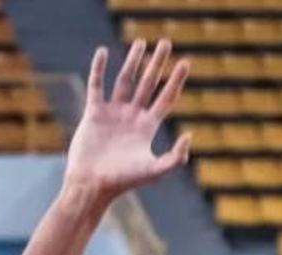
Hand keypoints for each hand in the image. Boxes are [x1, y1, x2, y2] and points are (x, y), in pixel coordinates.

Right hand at [63, 39, 190, 209]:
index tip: (186, 62)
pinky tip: (103, 52)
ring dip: (132, 62)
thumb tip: (189, 136)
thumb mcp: (154, 171)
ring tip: (140, 42)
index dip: (176, 81)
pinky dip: (99, 69)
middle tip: (165, 43)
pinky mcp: (93, 114)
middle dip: (157, 64)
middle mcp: (132, 117)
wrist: (91, 185)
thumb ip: (175, 158)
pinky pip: (96, 86)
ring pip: (125, 81)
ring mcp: (112, 114)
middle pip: (148, 84)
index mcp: (147, 128)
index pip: (166, 98)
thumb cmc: (123, 182)